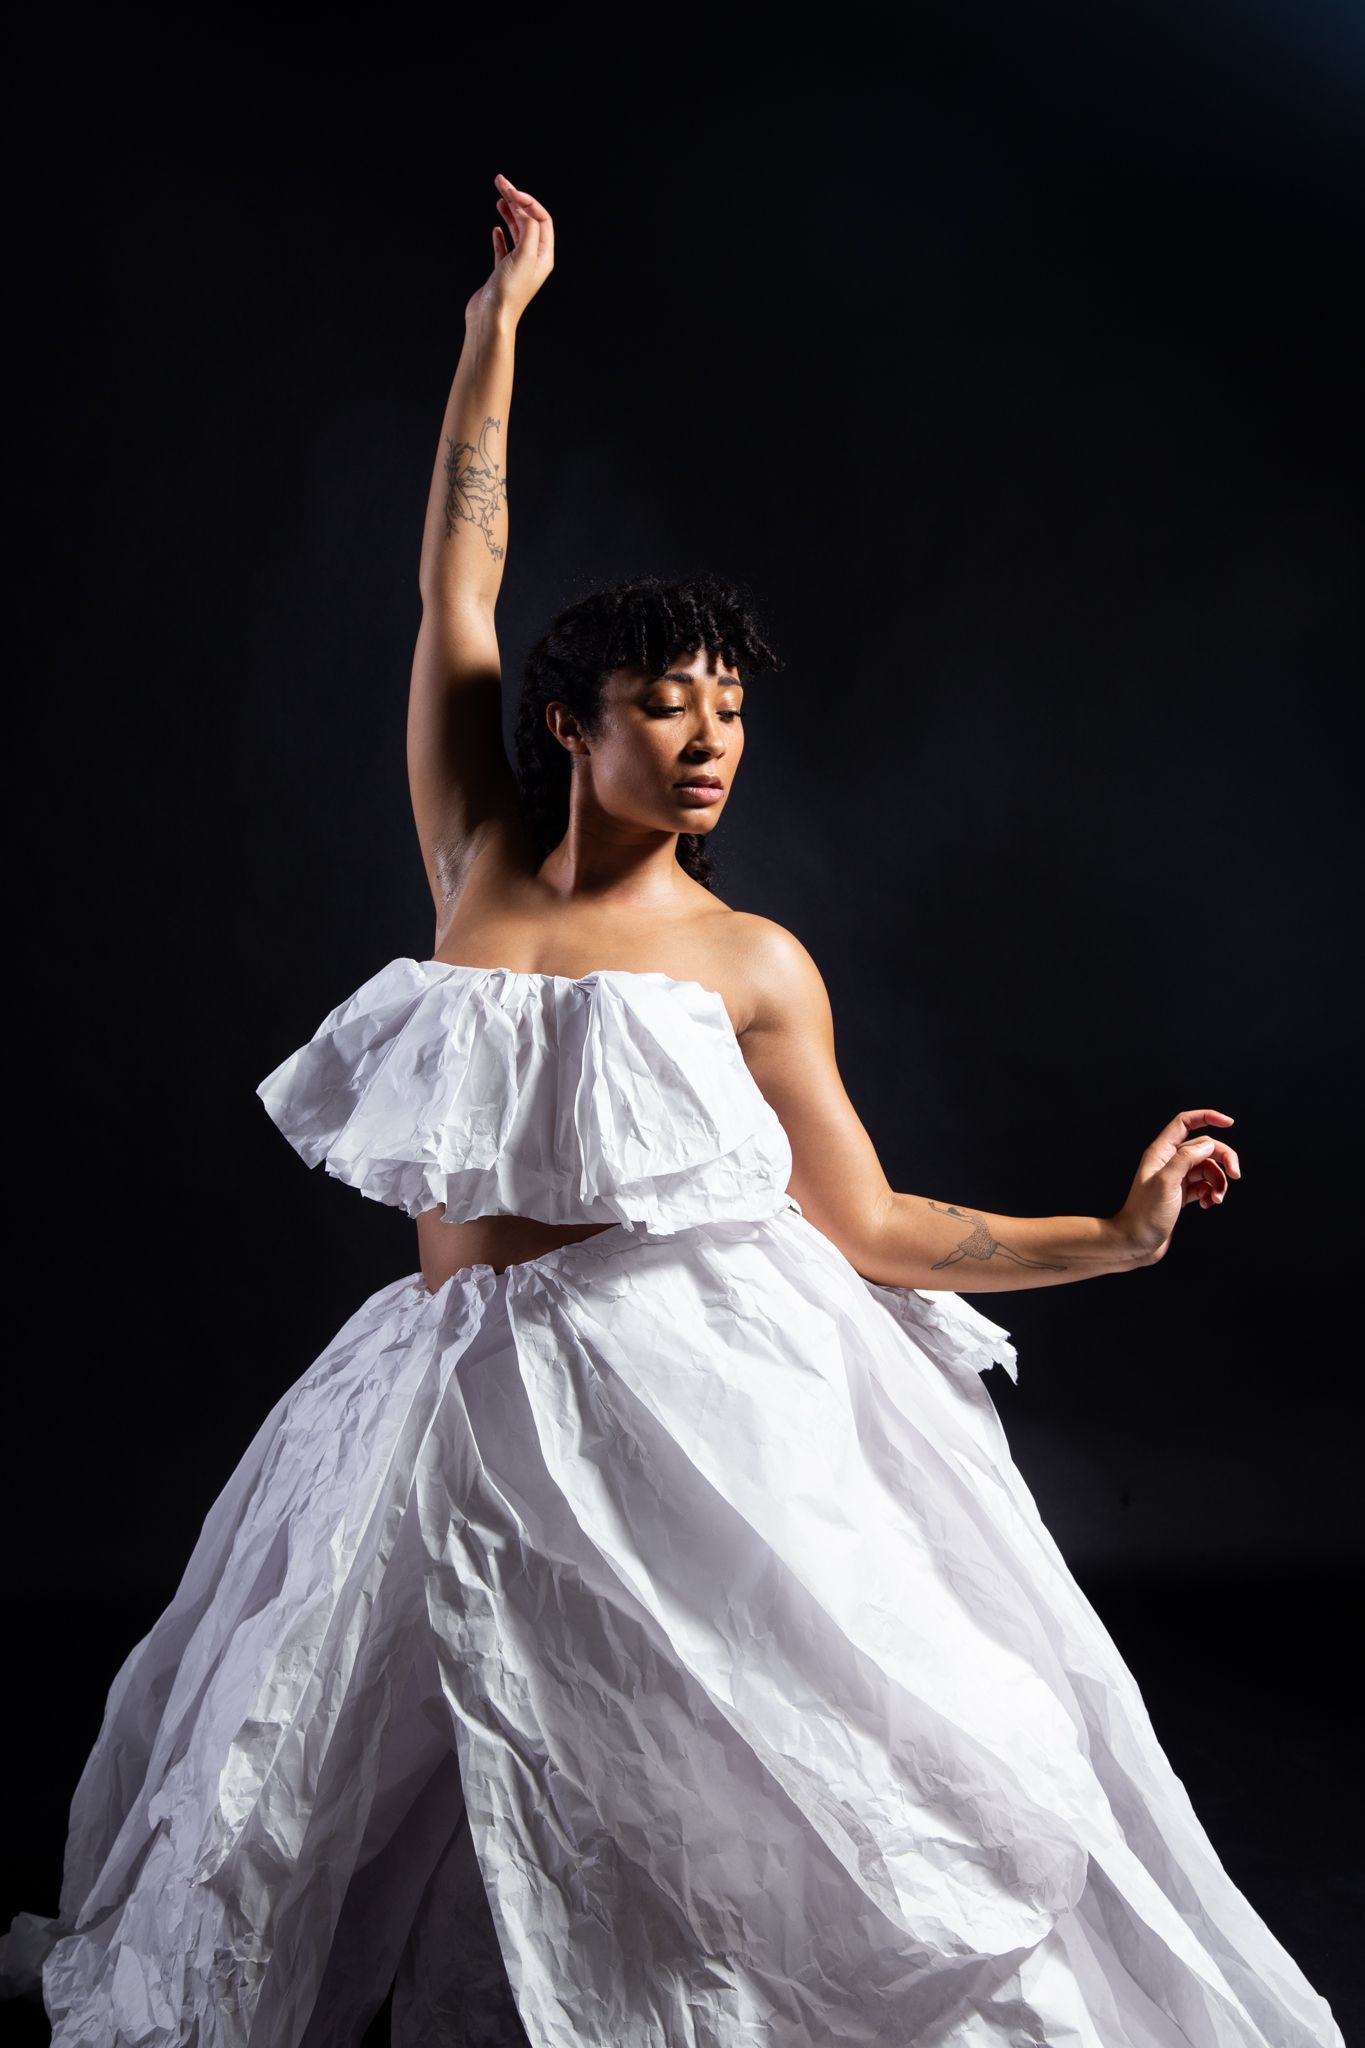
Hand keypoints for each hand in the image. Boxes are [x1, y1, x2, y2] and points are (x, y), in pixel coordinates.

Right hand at [465, 173, 554, 328]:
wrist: (491, 318)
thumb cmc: (509, 292)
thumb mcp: (524, 254)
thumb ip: (528, 228)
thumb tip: (524, 210)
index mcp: (543, 256)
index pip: (541, 219)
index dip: (527, 201)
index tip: (510, 190)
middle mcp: (533, 260)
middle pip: (529, 222)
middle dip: (516, 200)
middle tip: (501, 182)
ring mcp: (517, 266)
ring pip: (516, 232)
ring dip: (509, 213)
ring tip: (499, 198)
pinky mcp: (502, 273)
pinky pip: (504, 248)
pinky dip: (501, 235)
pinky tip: (495, 228)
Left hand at [1112, 1108, 1240, 1264]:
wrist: (1136, 1243)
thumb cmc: (1145, 1215)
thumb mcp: (1166, 1183)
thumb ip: (1186, 1159)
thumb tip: (1208, 1144)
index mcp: (1161, 1152)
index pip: (1185, 1123)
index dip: (1207, 1117)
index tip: (1230, 1122)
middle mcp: (1169, 1162)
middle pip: (1205, 1147)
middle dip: (1224, 1159)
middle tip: (1237, 1175)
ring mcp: (1177, 1178)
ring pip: (1209, 1168)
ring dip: (1219, 1182)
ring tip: (1216, 1200)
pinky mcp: (1183, 1194)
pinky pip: (1206, 1185)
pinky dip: (1212, 1193)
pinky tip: (1208, 1205)